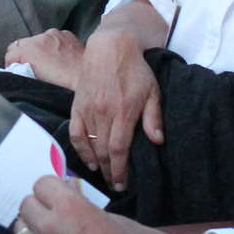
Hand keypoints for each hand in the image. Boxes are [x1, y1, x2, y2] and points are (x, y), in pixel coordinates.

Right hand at [5, 29, 85, 86]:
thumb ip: (22, 72)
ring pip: (36, 40)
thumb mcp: (36, 82)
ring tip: (46, 64)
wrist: (86, 80)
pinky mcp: (65, 34)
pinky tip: (59, 57)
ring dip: (38, 49)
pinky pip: (52, 38)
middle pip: (20, 44)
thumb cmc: (63, 86)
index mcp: (29, 50)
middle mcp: (39, 38)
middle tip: (29, 68)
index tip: (17, 71)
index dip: (12, 64)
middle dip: (22, 55)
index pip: (10, 54)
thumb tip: (17, 70)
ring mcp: (53, 34)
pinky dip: (52, 45)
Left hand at [15, 177, 153, 233]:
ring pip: (21, 223)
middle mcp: (49, 223)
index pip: (42, 183)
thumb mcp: (104, 216)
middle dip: (38, 204)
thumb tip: (66, 188)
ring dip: (31, 223)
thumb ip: (79, 200)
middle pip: (27, 202)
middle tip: (51, 210)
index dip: (50, 188)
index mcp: (69, 206)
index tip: (57, 193)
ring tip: (47, 228)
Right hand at [66, 30, 162, 192]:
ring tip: (104, 177)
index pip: (119, 150)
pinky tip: (87, 160)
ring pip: (90, 145)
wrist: (110, 48)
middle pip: (104, 152)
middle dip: (110, 173)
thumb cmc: (136, 69)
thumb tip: (157, 140)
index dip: (120, 170)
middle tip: (115, 186)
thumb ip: (153, 117)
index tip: (123, 184)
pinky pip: (75, 132)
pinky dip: (80, 148)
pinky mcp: (77, 105)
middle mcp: (103, 113)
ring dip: (97, 164)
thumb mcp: (153, 91)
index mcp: (123, 112)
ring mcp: (88, 110)